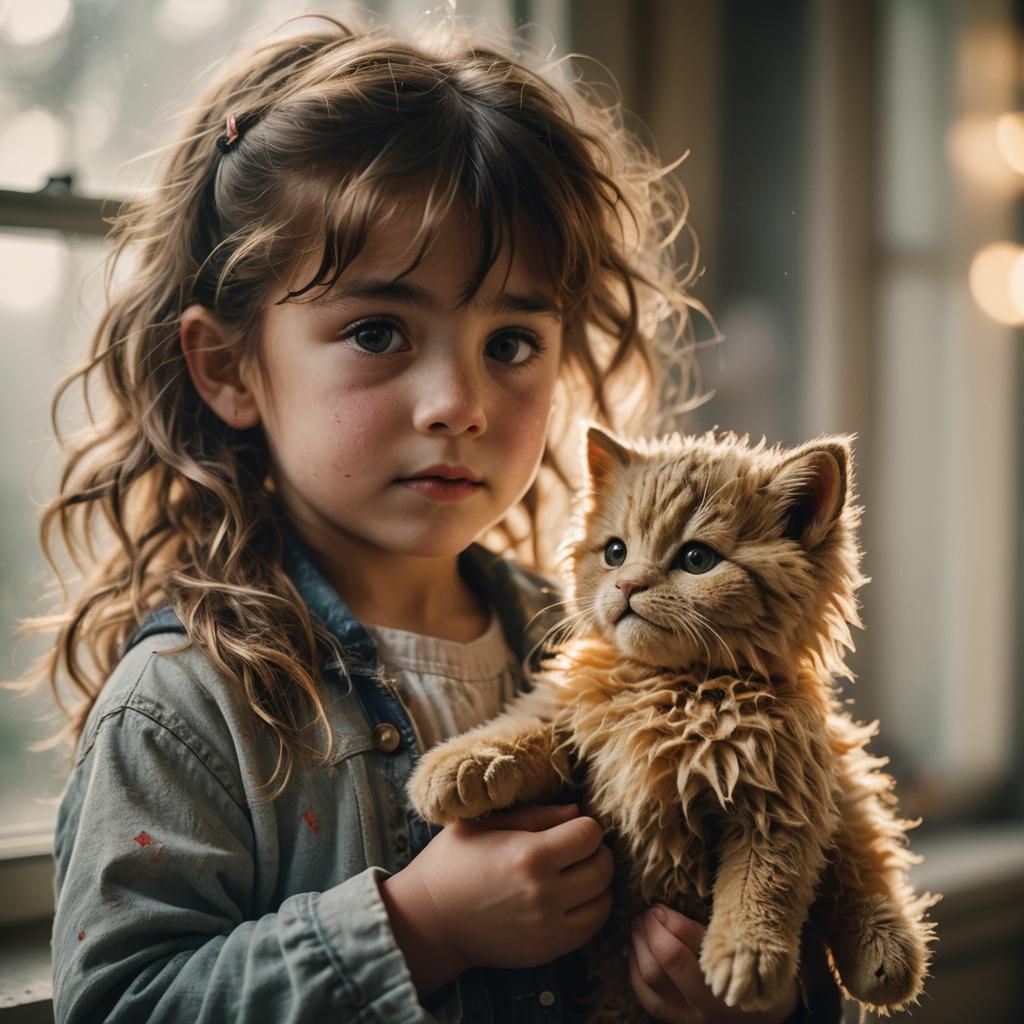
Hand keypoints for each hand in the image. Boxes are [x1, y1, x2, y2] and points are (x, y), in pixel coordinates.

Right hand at [382, 802, 613, 995]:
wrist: (429, 921)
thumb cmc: (452, 862)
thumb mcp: (486, 823)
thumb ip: (536, 815)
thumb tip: (576, 811)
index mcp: (529, 854)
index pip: (590, 833)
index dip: (585, 825)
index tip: (571, 827)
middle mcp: (544, 893)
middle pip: (603, 867)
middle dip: (597, 852)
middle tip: (579, 848)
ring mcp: (548, 926)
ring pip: (603, 900)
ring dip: (598, 882)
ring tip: (579, 872)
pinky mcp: (547, 950)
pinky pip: (591, 928)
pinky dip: (592, 910)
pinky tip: (575, 898)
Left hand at [627, 904, 799, 1023]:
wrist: (763, 1020)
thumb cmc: (755, 974)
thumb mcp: (744, 949)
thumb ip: (715, 929)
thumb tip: (671, 907)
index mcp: (733, 975)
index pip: (693, 942)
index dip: (669, 920)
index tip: (658, 905)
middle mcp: (711, 1002)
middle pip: (668, 961)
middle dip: (651, 930)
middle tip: (645, 913)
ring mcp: (691, 1016)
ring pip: (651, 979)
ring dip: (638, 946)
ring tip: (638, 927)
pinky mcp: (677, 1022)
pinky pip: (647, 997)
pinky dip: (635, 969)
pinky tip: (633, 950)